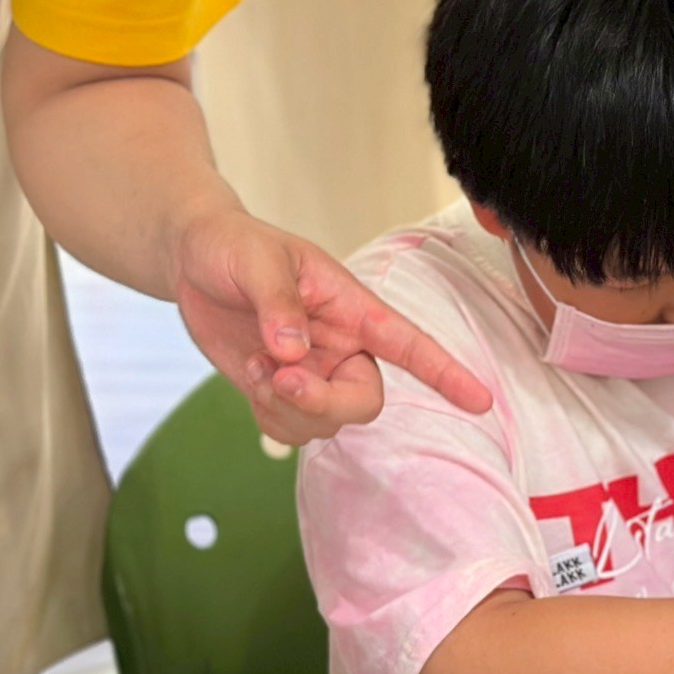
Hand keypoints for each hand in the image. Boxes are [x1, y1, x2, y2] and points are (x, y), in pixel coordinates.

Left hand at [172, 205, 492, 442]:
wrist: (194, 258)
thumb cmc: (235, 244)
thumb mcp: (258, 260)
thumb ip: (278, 303)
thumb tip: (292, 352)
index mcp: (352, 309)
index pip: (409, 343)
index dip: (446, 372)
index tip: (479, 401)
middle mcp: (342, 346)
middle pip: (364, 401)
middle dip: (324, 403)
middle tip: (279, 378)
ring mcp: (311, 372)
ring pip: (324, 422)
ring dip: (288, 408)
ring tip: (258, 365)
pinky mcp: (279, 389)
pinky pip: (290, 428)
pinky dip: (269, 414)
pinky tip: (252, 374)